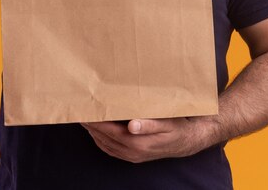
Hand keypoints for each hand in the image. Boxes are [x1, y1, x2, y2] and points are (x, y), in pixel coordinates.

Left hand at [81, 117, 214, 162]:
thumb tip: (132, 126)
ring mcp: (132, 156)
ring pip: (105, 145)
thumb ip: (149, 124)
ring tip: (84, 119)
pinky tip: (97, 132)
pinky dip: (101, 141)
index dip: (96, 122)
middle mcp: (133, 152)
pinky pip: (111, 150)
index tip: (85, 112)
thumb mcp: (167, 122)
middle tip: (79, 111)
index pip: (110, 131)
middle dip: (91, 126)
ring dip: (94, 133)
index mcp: (138, 143)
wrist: (187, 141)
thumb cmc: (177, 127)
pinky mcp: (133, 156)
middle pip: (104, 138)